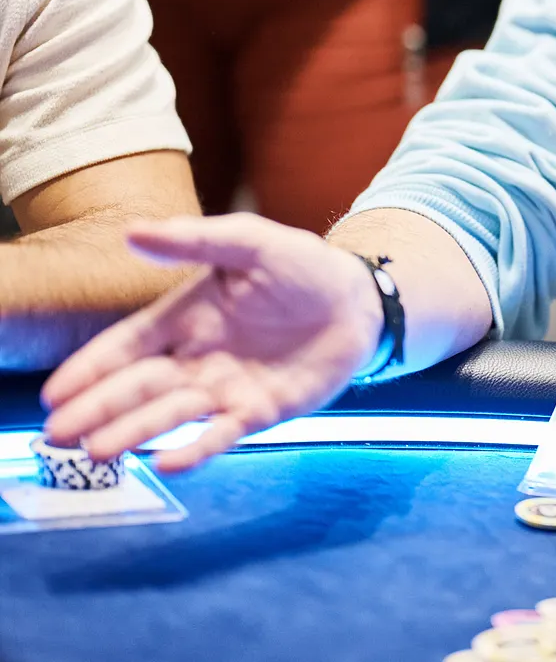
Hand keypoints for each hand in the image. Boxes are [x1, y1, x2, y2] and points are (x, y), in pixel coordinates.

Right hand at [40, 214, 383, 472]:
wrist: (360, 299)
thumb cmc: (302, 266)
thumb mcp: (250, 243)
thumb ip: (195, 241)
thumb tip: (133, 232)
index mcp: (187, 318)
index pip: (129, 346)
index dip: (92, 368)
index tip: (56, 392)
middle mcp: (198, 358)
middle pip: (138, 387)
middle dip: (96, 410)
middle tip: (57, 434)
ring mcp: (227, 387)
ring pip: (170, 414)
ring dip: (132, 432)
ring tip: (97, 451)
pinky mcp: (260, 410)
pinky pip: (222, 434)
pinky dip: (196, 448)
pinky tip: (168, 463)